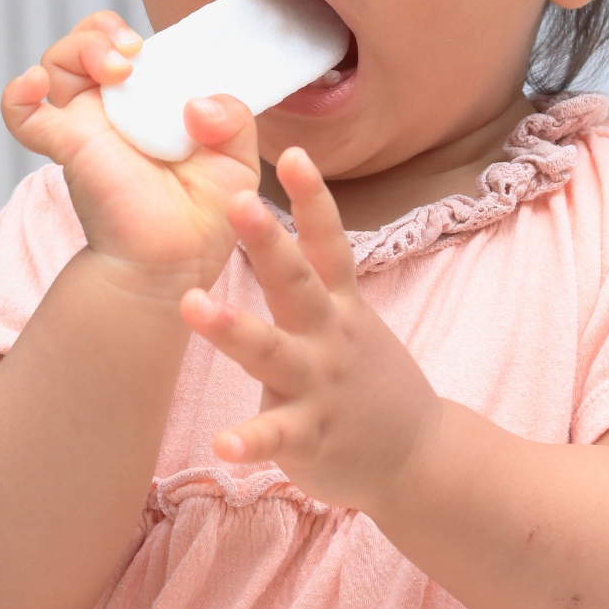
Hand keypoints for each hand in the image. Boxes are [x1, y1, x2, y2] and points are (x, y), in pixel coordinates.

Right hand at [2, 10, 259, 293]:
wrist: (172, 263)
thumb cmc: (201, 219)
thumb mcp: (236, 160)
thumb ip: (234, 118)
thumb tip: (196, 104)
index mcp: (149, 105)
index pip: (128, 49)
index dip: (134, 37)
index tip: (156, 50)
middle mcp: (113, 110)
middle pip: (86, 44)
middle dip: (101, 31)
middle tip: (131, 54)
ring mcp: (84, 125)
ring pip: (56, 63)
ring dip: (80, 47)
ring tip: (115, 69)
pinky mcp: (65, 144)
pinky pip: (21, 113)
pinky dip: (18, 93)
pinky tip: (34, 85)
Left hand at [179, 147, 441, 512]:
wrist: (417, 457)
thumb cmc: (365, 377)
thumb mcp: (349, 316)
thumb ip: (310, 274)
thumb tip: (264, 218)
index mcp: (338, 304)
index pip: (327, 241)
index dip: (312, 196)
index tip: (292, 151)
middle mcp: (330, 336)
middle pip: (296, 280)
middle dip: (267, 239)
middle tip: (233, 198)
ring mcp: (320, 385)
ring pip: (273, 351)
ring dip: (233, 328)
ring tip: (191, 304)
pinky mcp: (311, 436)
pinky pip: (276, 436)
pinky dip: (250, 440)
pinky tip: (221, 445)